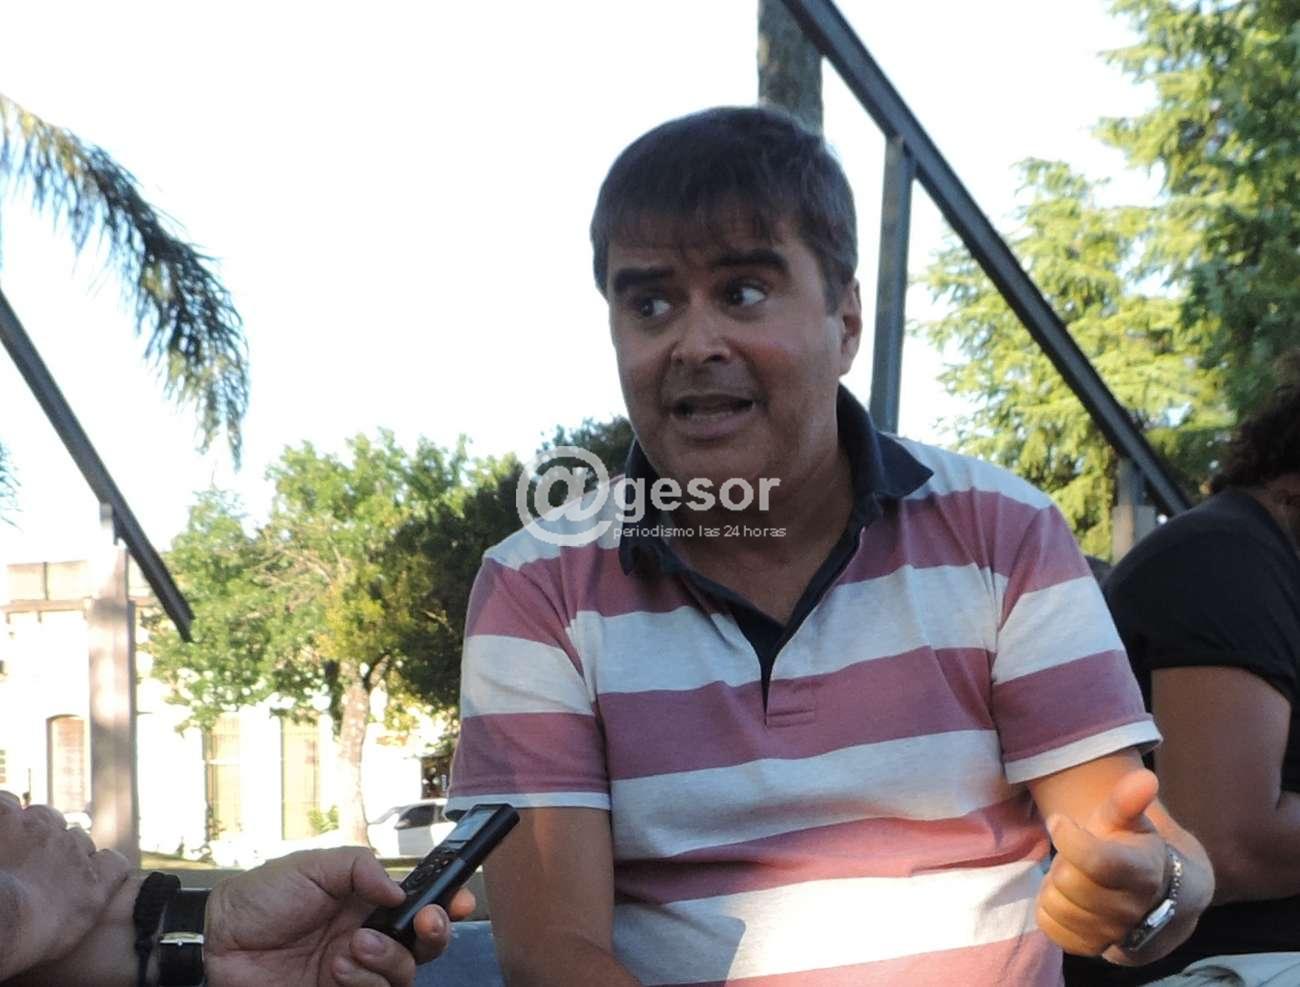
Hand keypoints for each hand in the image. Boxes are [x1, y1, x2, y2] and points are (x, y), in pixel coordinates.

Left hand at [0, 790, 129, 978]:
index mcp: (93, 880)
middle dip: (62, 851)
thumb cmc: (24, 936)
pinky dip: (4, 812)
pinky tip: (0, 824)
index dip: (98, 868)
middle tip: (38, 868)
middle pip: (76, 839)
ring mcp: (40, 829)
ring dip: (35, 829)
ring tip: (15, 846)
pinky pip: (8, 803)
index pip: (113, 863)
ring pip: (46, 817)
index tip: (84, 879)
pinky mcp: (6, 815)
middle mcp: (73, 848)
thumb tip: (90, 896)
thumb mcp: (69, 930)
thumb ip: (88, 902)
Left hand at [204, 847, 476, 986]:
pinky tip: (338, 967)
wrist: (219, 941)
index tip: (462, 900)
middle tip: (425, 922)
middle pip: (426, 942)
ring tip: (354, 946)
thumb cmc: (262, 897)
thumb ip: (360, 867)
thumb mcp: (312, 864)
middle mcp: (370, 935)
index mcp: (369, 900)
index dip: (449, 901)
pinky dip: (364, 982)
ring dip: (388, 958)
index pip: (420, 902)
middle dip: (435, 932)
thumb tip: (400, 888)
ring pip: (405, 974)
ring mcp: (356, 971)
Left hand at [1036, 769, 1168, 961]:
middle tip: (1074, 855)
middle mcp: (1133, 910)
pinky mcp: (1093, 950)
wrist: (1157, 900)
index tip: (1060, 821)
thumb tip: (1145, 777)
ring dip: (1055, 887)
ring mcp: (1113, 935)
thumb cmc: (1133, 850)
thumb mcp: (1130, 821)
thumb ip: (1128, 800)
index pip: (1097, 862)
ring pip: (1056, 906)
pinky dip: (1049, 910)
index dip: (1069, 837)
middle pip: (1069, 883)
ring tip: (1075, 878)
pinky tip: (1069, 899)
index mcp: (1143, 872)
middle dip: (1063, 862)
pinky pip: (1050, 928)